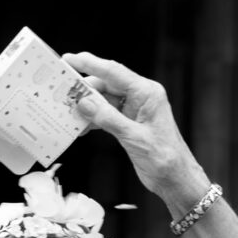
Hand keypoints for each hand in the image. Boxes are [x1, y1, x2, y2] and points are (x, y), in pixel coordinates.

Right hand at [63, 53, 207, 207]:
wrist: (175, 179)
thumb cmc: (163, 157)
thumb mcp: (133, 137)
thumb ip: (108, 119)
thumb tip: (84, 103)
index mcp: (146, 93)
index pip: (114, 72)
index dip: (90, 63)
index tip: (69, 58)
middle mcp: (140, 97)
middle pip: (106, 85)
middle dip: (84, 88)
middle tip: (61, 91)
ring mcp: (134, 110)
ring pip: (104, 101)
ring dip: (87, 106)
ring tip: (67, 110)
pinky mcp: (129, 124)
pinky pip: (106, 115)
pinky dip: (93, 119)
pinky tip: (79, 126)